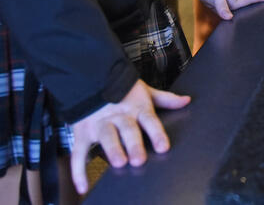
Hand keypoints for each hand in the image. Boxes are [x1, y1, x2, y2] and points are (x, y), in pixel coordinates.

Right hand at [68, 80, 189, 194]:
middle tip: (139, 159)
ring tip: (119, 163)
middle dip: (133, 144)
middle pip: (128, 129)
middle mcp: (118, 115)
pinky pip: (79, 153)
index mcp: (136, 107)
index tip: (163, 147)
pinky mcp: (83, 132)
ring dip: (112, 150)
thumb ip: (165, 99)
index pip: (149, 120)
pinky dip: (78, 171)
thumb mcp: (144, 91)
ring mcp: (100, 123)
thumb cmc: (122, 89)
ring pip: (106, 137)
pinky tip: (83, 186)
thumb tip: (186, 101)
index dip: (156, 133)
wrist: (91, 78)